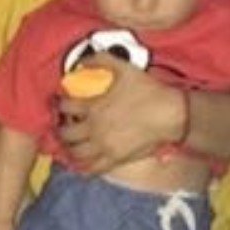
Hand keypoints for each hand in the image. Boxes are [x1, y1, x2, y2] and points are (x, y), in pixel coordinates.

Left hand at [55, 59, 182, 175]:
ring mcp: (104, 147)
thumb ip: (100, 60)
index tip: (62, 103)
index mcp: (93, 107)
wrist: (169, 114)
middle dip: (60, 129)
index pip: (65, 107)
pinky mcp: (115, 159)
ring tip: (70, 144)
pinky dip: (83, 167)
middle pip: (66, 134)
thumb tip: (82, 62)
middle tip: (62, 126)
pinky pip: (92, 169)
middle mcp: (94, 129)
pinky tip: (81, 163)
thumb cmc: (147, 90)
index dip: (60, 104)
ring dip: (69, 148)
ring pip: (75, 153)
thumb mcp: (124, 68)